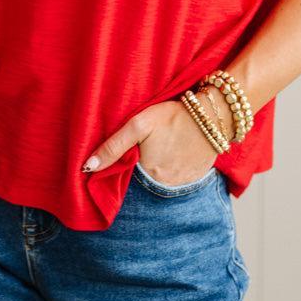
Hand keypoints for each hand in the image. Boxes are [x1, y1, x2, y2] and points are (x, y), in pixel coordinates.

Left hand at [82, 98, 218, 183]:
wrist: (212, 115)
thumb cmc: (172, 116)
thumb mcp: (138, 125)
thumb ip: (113, 146)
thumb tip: (88, 167)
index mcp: (148, 174)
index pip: (126, 178)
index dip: (123, 166)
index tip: (127, 153)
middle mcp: (165, 186)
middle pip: (143, 181)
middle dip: (140, 168)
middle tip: (148, 145)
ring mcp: (183, 185)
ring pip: (161, 181)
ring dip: (158, 169)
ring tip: (163, 147)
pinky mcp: (196, 179)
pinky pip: (178, 179)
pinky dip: (174, 169)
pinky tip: (176, 152)